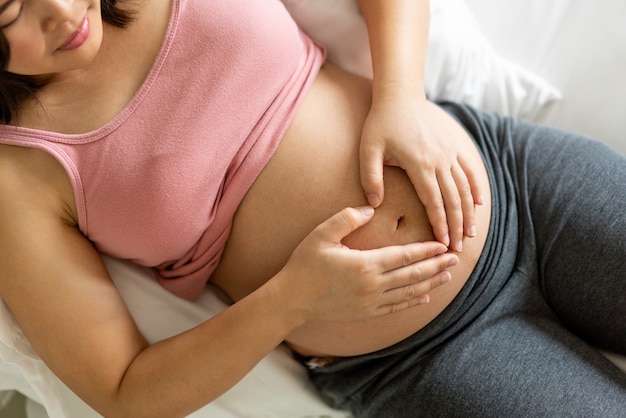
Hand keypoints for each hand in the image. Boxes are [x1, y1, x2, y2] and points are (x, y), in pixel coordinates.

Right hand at [276, 207, 457, 323]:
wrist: (291, 299)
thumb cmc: (304, 264)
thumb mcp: (322, 235)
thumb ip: (347, 218)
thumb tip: (370, 207)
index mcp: (365, 264)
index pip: (404, 255)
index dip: (425, 250)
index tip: (442, 244)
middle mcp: (373, 285)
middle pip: (412, 274)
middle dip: (435, 266)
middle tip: (455, 258)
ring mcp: (370, 302)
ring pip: (408, 293)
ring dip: (429, 284)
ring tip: (445, 276)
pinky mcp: (365, 313)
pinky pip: (395, 308)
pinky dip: (412, 302)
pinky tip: (423, 297)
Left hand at [359, 94, 482, 250]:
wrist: (400, 94)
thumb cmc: (381, 123)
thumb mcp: (368, 149)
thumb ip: (371, 177)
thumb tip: (374, 204)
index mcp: (420, 164)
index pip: (433, 202)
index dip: (439, 224)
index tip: (442, 244)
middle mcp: (439, 160)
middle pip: (452, 200)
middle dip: (456, 227)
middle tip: (457, 250)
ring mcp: (449, 153)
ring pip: (463, 188)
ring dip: (467, 213)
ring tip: (470, 234)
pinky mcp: (453, 146)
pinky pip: (468, 170)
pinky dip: (475, 188)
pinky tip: (478, 204)